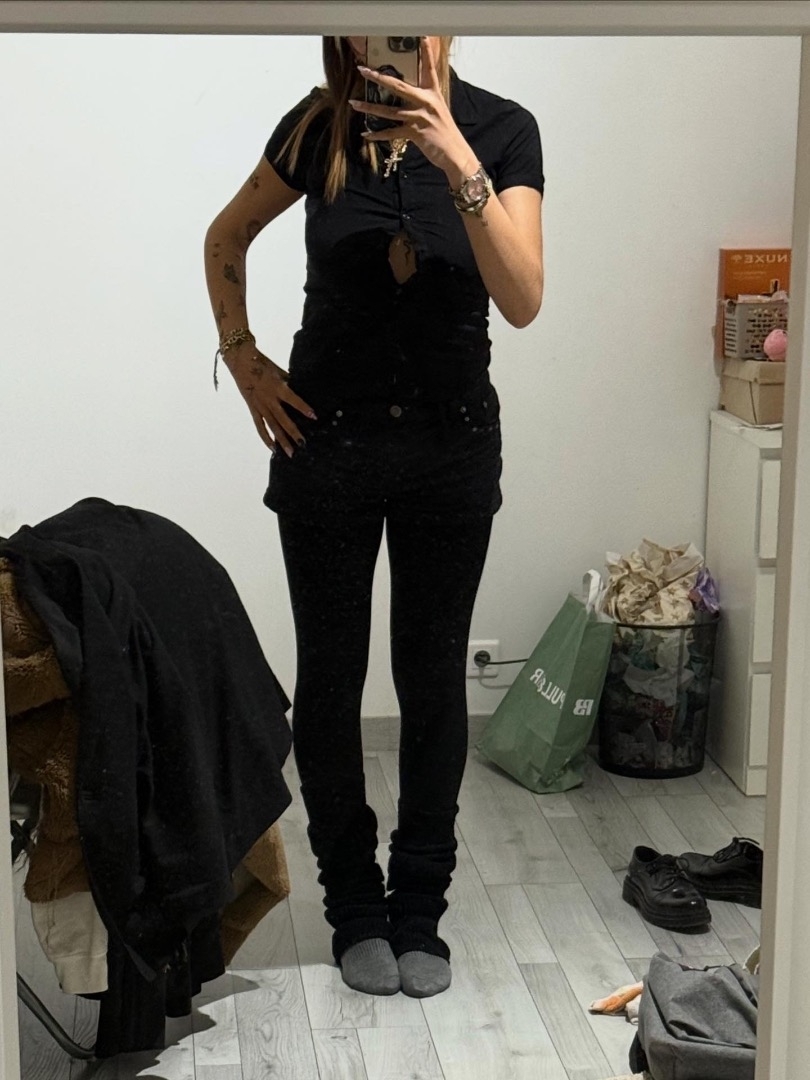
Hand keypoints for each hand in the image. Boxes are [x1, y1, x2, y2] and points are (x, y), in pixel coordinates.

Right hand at [224, 341, 315, 456]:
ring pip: (272, 426)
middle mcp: (269, 399)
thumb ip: (289, 383)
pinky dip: (266, 438)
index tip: (314, 416)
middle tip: (303, 444)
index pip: (293, 399)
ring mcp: (260, 406)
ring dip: (281, 440)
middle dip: (293, 432)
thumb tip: (303, 391)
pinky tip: (273, 449)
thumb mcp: (279, 371)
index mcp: (277, 387)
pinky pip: (260, 426)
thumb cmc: (263, 364)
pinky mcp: (253, 409)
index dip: (303, 407)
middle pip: (282, 419)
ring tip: (290, 452)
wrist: (241, 362)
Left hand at [351, 38, 477, 184]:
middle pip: (399, 86)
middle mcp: (426, 102)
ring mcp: (420, 117)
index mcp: (433, 94)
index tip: (421, 37)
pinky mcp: (415, 133)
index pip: (429, 69)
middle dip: (379, 77)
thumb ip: (425, 102)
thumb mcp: (438, 112)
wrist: (456, 154)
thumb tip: (409, 96)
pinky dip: (377, 135)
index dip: (426, 53)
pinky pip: (391, 133)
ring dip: (370, 107)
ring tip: (354, 103)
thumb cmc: (446, 134)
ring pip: (390, 110)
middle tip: (363, 70)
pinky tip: (365, 135)